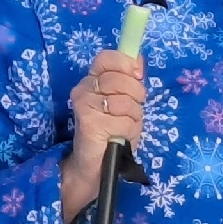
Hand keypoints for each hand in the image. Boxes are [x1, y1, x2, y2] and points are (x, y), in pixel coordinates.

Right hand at [61, 48, 145, 223]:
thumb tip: (138, 58)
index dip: (127, 65)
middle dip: (136, 96)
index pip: (108, 58)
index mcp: (92, 80)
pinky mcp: (90, 122)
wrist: (93, 165)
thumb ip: (129, 80)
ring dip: (133, 117)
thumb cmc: (110, 132)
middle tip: (130, 112)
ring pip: (126, 102)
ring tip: (124, 126)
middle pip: (123, 79)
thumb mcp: (123, 102)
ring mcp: (85, 105)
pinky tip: (120, 137)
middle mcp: (84, 89)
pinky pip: (124, 121)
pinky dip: (129, 131)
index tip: (137, 76)